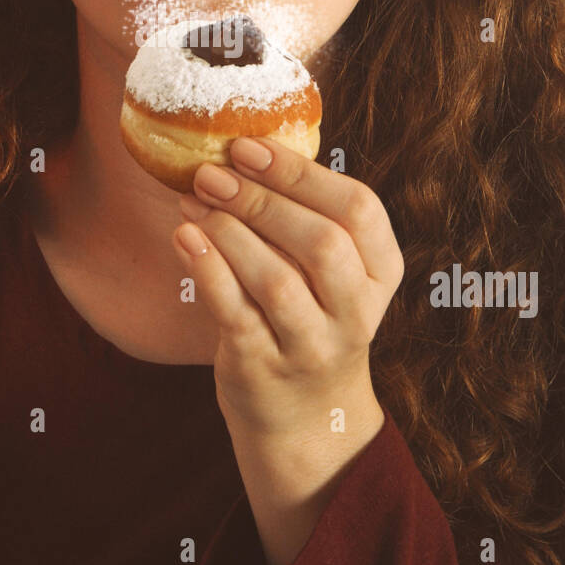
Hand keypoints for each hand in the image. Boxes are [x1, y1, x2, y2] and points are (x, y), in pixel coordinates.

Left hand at [172, 136, 404, 444]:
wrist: (304, 417)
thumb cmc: (308, 316)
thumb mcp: (332, 272)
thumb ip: (305, 215)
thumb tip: (242, 148)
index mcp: (381, 272)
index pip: (358, 210)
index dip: (301, 173)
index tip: (248, 146)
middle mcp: (357, 312)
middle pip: (320, 243)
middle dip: (261, 199)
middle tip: (212, 172)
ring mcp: (312, 346)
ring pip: (277, 280)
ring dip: (229, 231)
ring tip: (193, 199)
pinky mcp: (264, 368)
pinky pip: (236, 314)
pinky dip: (208, 270)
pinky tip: (184, 237)